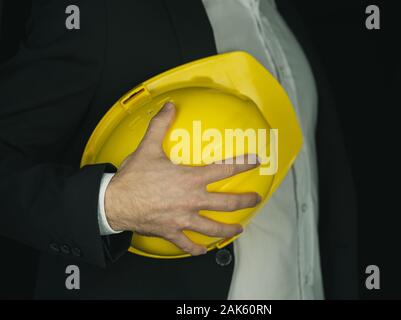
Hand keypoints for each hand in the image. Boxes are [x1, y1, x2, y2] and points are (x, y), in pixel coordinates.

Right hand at [104, 102, 260, 255]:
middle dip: (245, 201)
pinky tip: (202, 250)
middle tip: (256, 199)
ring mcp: (183, 219)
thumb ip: (161, 125)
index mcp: (190, 178)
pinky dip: (196, 249)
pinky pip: (187, 244)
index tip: (256, 161)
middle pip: (226, 203)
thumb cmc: (133, 177)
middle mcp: (192, 200)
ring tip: (238, 230)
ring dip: (228, 230)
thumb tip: (169, 106)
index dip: (243, 164)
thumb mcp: (148, 147)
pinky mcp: (171, 232)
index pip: (224, 169)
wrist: (114, 203)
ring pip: (212, 227)